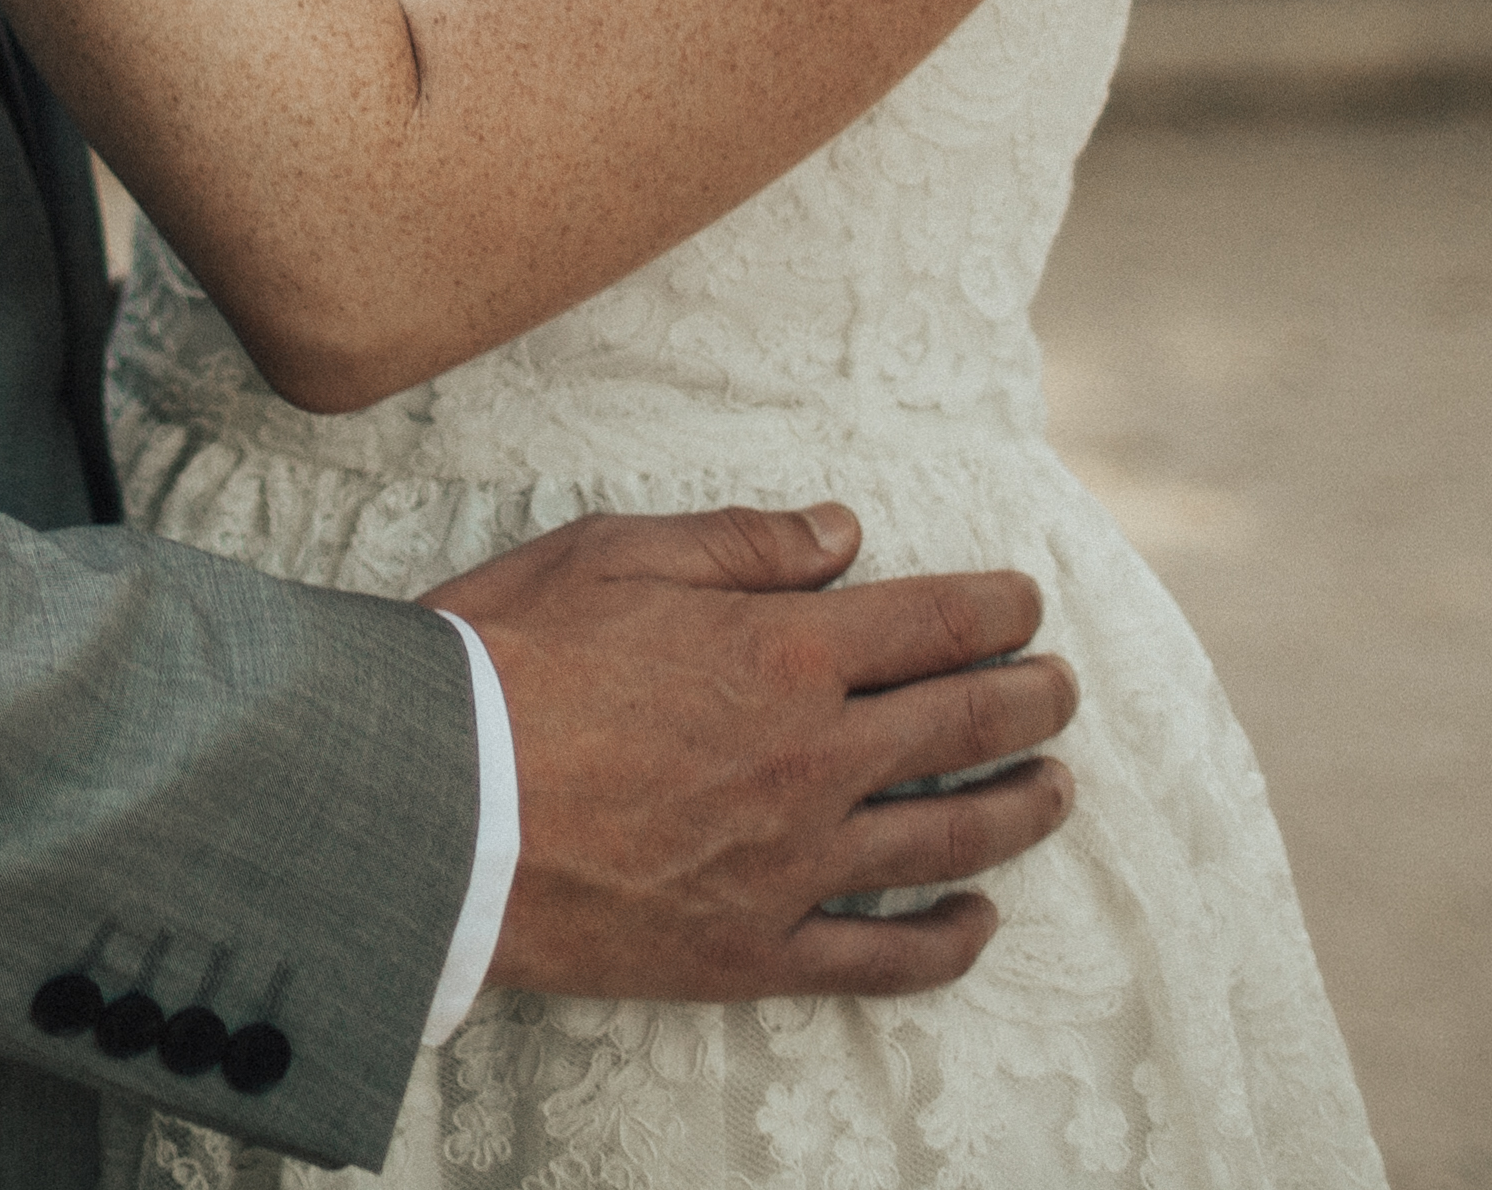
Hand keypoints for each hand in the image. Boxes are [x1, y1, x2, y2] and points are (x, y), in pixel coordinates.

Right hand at [426, 504, 1080, 1000]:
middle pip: (962, 727)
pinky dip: (945, 942)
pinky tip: (979, 923)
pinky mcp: (753, 947)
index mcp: (784, 652)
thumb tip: (843, 535)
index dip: (996, 609)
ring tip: (1057, 790)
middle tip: (1063, 690)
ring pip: (948, 840)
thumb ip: (742, 545)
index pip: (933, 624)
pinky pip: (879, 957)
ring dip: (1019, 810)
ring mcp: (792, 863)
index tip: (1028, 604)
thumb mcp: (611, 555)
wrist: (428, 803)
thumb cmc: (503, 662)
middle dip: (1032, 701)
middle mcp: (813, 758)